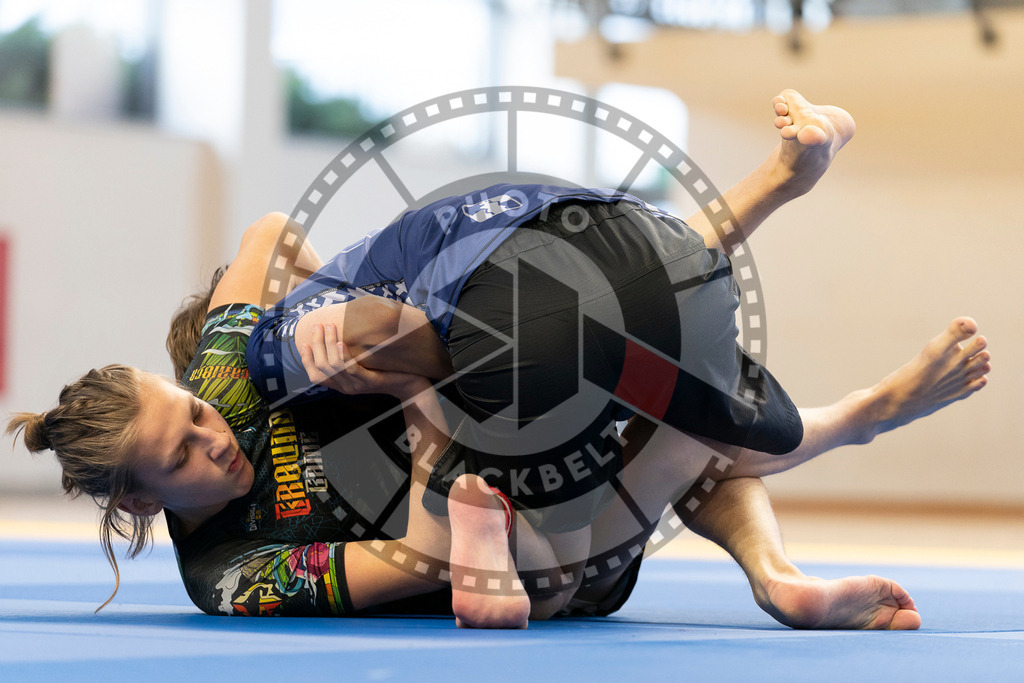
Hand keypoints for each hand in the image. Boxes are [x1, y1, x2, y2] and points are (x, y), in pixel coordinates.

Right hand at [299, 323, 428, 399]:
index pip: (315, 376)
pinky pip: (352, 369)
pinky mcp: (370, 382)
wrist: (411, 384)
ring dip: (328, 343)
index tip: (304, 343)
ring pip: (334, 366)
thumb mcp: (364, 364)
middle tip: (318, 326)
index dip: (307, 360)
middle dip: (317, 344)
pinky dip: (344, 354)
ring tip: (330, 326)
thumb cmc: (387, 370)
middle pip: (322, 367)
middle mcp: (346, 387)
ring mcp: (357, 386)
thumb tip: (337, 334)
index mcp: (341, 385)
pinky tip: (341, 342)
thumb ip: (350, 355)